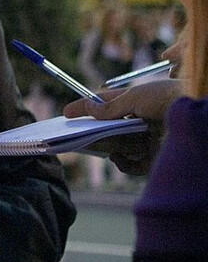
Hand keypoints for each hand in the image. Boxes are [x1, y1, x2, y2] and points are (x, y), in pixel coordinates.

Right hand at [63, 79, 182, 173]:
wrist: (199, 115)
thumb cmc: (169, 98)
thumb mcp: (135, 96)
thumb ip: (110, 106)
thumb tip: (89, 110)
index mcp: (139, 101)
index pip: (106, 103)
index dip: (86, 107)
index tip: (66, 112)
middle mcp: (143, 121)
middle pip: (111, 128)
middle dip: (92, 131)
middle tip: (73, 134)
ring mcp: (149, 140)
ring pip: (119, 146)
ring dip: (105, 145)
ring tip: (90, 144)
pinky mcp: (156, 158)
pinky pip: (133, 165)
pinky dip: (122, 163)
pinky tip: (117, 157)